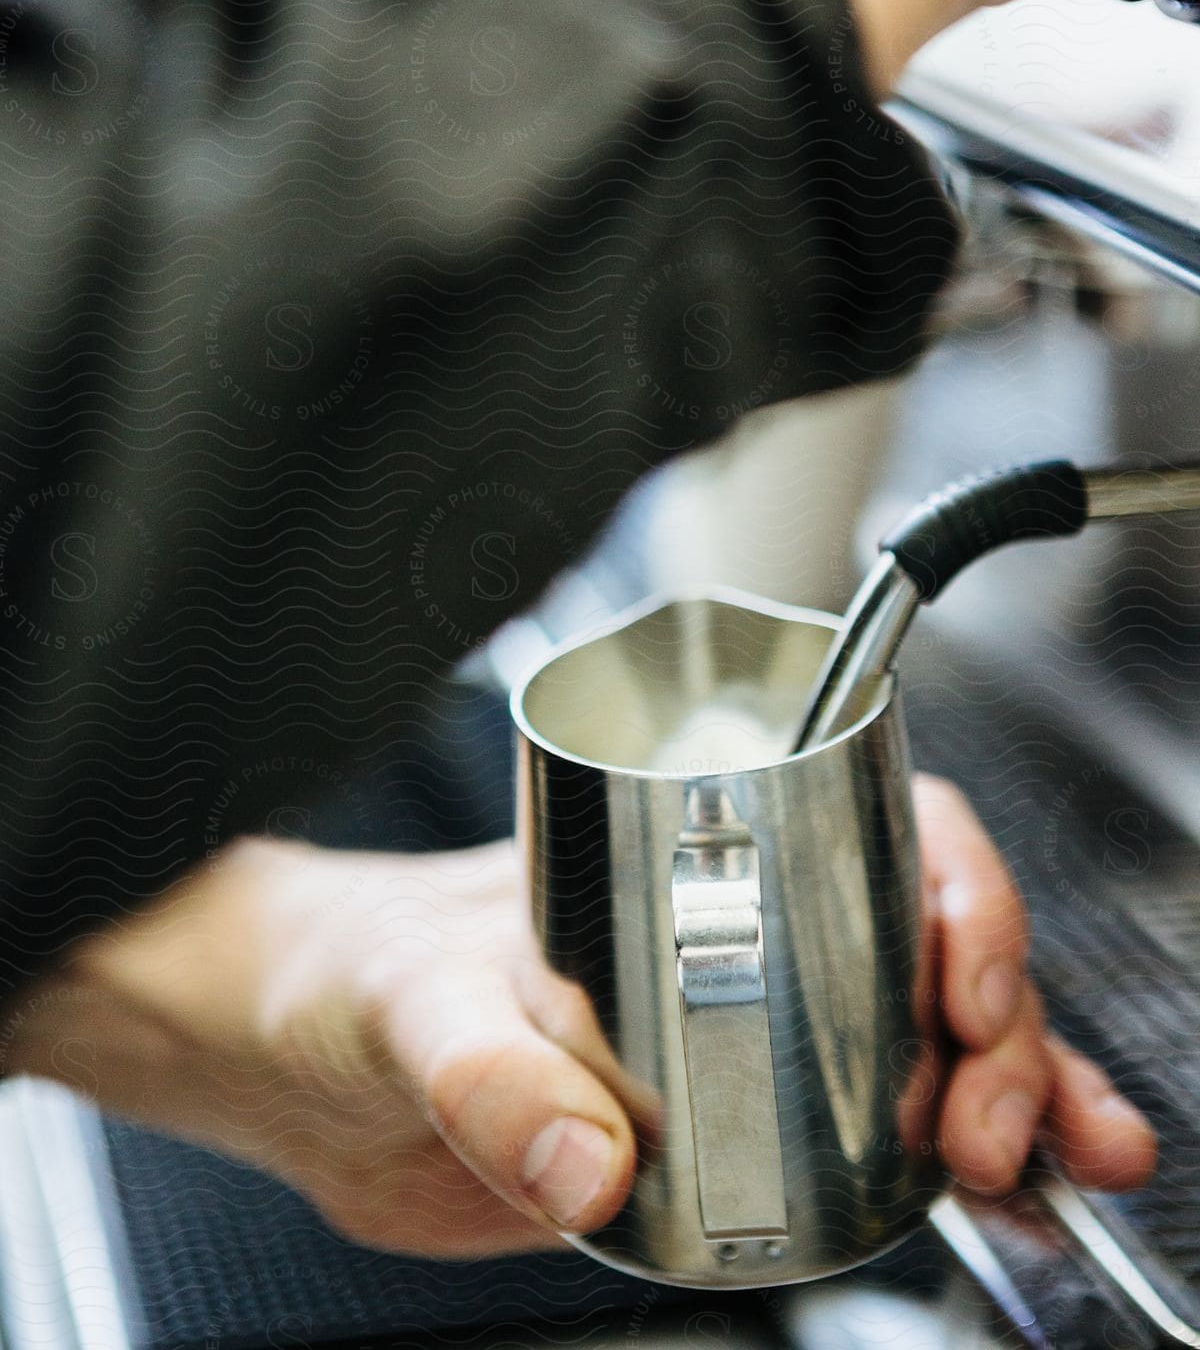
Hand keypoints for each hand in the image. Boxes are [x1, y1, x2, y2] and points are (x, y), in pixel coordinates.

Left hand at [2, 796, 1152, 1257]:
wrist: (294, 1068)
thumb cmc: (344, 968)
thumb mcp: (404, 1000)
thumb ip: (482, 1072)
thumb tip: (590, 1155)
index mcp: (670, 855)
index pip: (859, 827)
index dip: (945, 885)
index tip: (961, 978)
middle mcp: (724, 931)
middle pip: (918, 938)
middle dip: (996, 1015)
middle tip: (991, 1110)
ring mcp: (730, 1030)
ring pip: (914, 1036)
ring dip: (1007, 1086)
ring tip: (1051, 1155)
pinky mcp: (712, 1135)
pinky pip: (855, 1140)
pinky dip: (940, 1164)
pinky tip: (995, 1195)